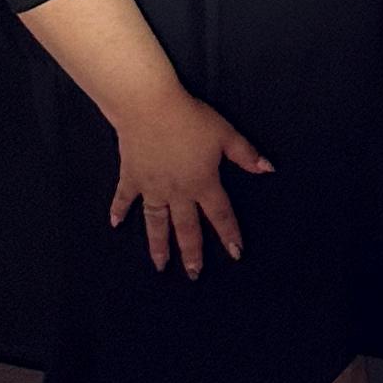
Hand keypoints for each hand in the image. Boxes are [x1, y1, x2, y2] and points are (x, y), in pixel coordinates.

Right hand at [109, 90, 270, 274]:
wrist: (149, 108)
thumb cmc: (191, 119)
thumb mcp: (225, 134)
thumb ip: (246, 154)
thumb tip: (268, 169)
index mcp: (203, 183)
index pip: (221, 215)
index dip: (229, 234)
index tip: (236, 253)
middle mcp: (177, 192)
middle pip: (186, 228)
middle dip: (192, 253)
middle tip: (194, 275)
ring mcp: (152, 188)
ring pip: (156, 223)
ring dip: (158, 245)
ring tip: (160, 265)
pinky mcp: (131, 177)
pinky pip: (124, 198)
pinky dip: (119, 211)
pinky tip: (115, 225)